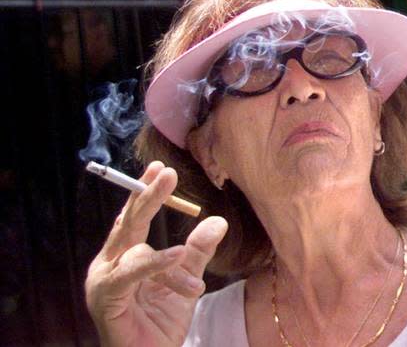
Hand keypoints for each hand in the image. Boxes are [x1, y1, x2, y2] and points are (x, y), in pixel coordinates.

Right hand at [85, 162, 227, 346]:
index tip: (162, 168)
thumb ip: (198, 251)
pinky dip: (154, 265)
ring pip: (136, 250)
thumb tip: (218, 221)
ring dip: (168, 256)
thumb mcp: (186, 279)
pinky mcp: (106, 300)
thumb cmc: (161, 322)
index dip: (145, 192)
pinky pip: (130, 275)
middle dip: (148, 197)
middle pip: (129, 223)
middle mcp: (109, 264)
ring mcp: (104, 282)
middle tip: (167, 172)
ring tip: (185, 256)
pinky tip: (176, 257)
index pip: (133, 218)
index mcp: (124, 256)